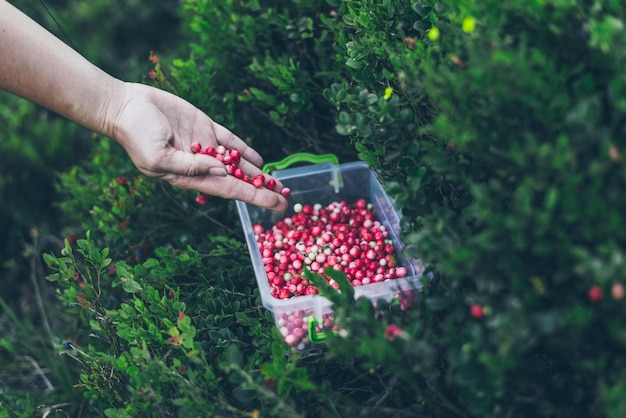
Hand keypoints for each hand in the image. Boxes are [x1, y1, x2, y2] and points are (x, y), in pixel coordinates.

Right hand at [110, 82, 287, 210]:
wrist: (125, 106)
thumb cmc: (136, 134)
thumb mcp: (159, 156)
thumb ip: (190, 166)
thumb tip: (221, 169)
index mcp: (190, 177)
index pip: (230, 190)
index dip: (255, 198)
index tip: (276, 205)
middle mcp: (202, 165)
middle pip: (238, 181)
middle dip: (262, 191)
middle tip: (285, 200)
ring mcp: (205, 146)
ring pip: (237, 163)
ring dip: (257, 174)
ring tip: (278, 184)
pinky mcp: (205, 127)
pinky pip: (231, 141)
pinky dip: (244, 151)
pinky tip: (259, 161)